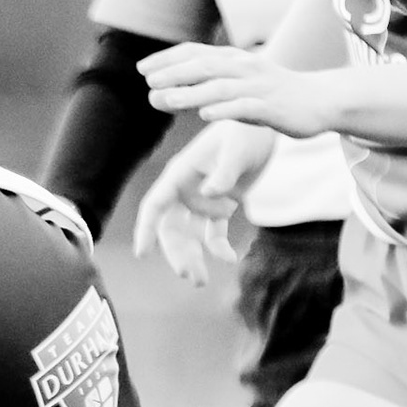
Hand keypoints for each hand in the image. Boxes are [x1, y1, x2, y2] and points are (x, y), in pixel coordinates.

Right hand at [132, 119, 275, 285]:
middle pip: (171, 228)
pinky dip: (218, 247)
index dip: (146, 230)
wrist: (264, 125)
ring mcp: (201, 199)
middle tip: (191, 275)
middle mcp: (185, 190)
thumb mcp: (236, 149)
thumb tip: (209, 194)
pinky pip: (213, 232)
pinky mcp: (221, 204)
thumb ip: (223, 172)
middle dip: (177, 254)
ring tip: (200, 281)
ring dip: (193, 257)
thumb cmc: (245, 131)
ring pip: (189, 235)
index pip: (156, 205)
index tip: (142, 253)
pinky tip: (229, 259)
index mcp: (179, 175)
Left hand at [138, 43, 335, 138]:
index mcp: (234, 60)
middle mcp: (245, 68)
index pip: (196, 52)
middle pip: (206, 66)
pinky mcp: (272, 107)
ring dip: (193, 92)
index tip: (142, 68)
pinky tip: (205, 115)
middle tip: (149, 81)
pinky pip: (246, 107)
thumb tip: (157, 97)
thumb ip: (197, 90)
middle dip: (176, 72)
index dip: (168, 58)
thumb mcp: (232, 89)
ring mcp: (259, 87)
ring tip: (167, 99)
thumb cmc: (268, 95)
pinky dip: (225, 109)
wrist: (319, 101)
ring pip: (222, 86)